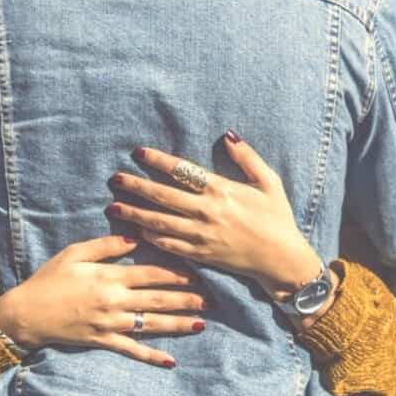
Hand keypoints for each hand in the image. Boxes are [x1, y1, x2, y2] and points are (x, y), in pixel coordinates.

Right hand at [0, 235, 206, 367]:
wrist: (26, 314)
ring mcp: (110, 324)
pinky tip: (171, 361)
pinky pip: (132, 350)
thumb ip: (106, 245)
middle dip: (188, 299)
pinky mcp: (102, 341)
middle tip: (214, 299)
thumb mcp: (75, 253)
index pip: (153, 273)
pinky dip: (152, 356)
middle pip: (159, 299)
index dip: (179, 273)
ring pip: (152, 325)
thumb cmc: (49, 279)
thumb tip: (135, 237)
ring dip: (179, 324)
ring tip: (202, 324)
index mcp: (110, 276)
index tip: (200, 272)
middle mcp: (115, 301)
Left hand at [107, 132, 328, 314]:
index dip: (158, 160)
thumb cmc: (277, 218)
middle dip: (135, 186)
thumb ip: (248, 158)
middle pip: (162, 196)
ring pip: (159, 222)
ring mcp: (201, 235)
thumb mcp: (270, 183)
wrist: (281, 259)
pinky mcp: (200, 255)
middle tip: (115, 178)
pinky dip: (149, 237)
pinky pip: (168, 245)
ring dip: (134, 213)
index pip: (182, 170)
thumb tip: (229, 135)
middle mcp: (207, 211)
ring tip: (113, 206)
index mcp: (222, 189)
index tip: (138, 153)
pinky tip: (135, 230)